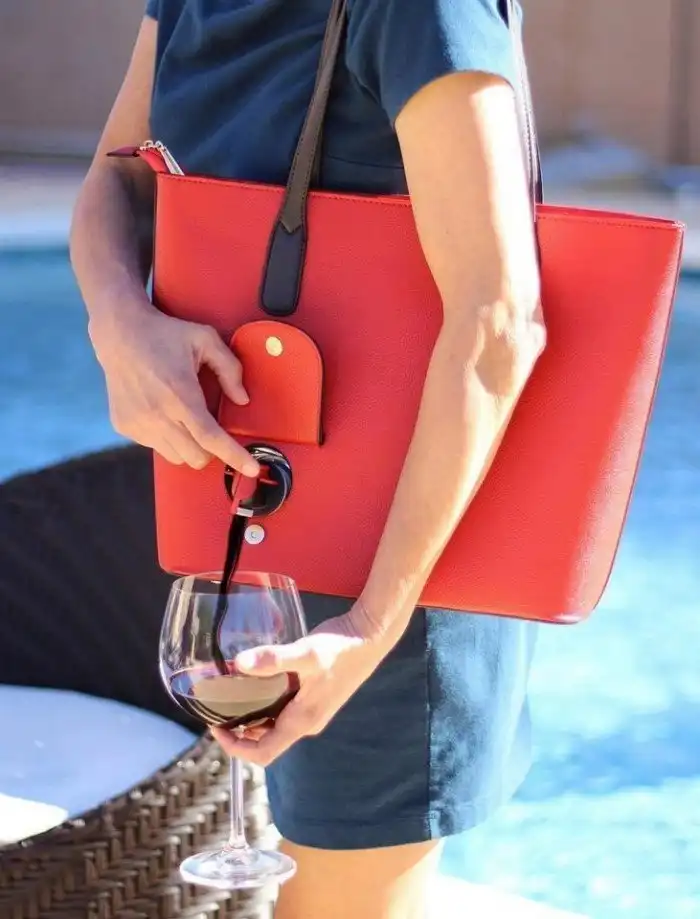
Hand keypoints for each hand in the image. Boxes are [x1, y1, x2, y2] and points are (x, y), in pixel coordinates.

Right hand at [90, 303, 259, 473]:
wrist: (119, 333)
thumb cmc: (165, 334)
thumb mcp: (205, 339)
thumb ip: (230, 369)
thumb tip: (242, 400)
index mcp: (180, 394)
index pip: (211, 438)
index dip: (234, 456)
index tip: (252, 469)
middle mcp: (157, 415)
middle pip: (196, 457)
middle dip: (212, 451)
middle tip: (211, 428)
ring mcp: (138, 424)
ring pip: (177, 457)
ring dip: (189, 446)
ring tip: (184, 417)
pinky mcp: (125, 427)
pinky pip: (156, 447)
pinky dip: (167, 438)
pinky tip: (163, 412)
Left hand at [211, 604, 398, 765]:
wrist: (370, 636)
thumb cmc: (341, 648)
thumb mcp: (306, 653)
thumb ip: (274, 659)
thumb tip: (239, 664)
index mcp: (302, 721)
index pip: (262, 753)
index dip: (235, 747)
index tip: (215, 727)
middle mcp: (305, 722)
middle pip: (264, 740)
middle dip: (238, 730)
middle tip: (218, 705)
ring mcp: (311, 710)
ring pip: (273, 724)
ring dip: (250, 715)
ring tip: (230, 691)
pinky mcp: (314, 696)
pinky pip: (281, 709)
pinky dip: (263, 701)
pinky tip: (255, 678)